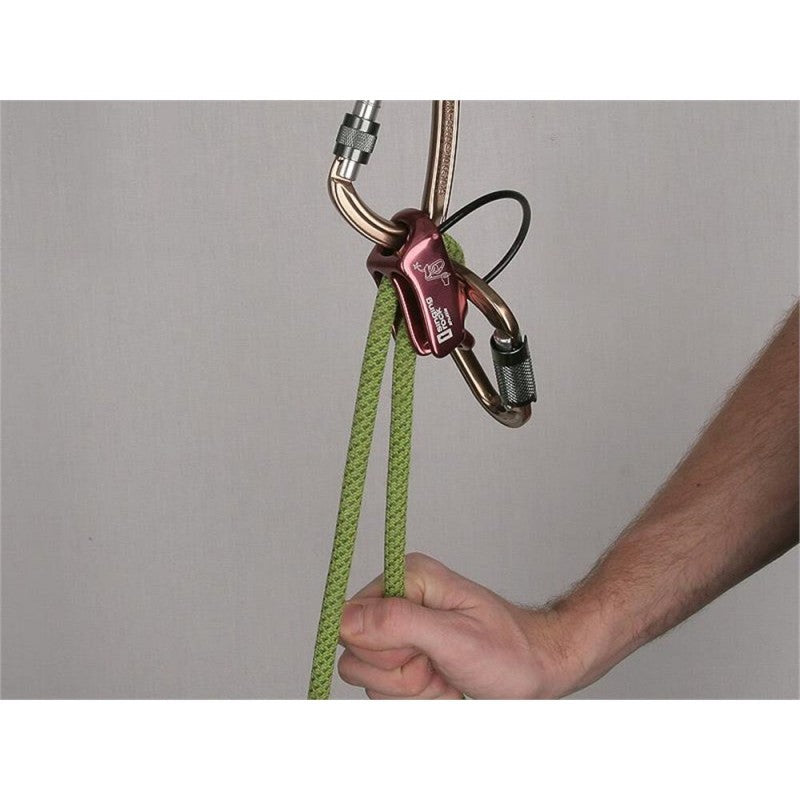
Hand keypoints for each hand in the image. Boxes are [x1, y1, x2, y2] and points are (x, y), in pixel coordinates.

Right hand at [337, 552, 584, 698]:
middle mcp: (399, 599)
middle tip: (438, 664)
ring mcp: (401, 629)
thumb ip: (398, 624)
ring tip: (443, 673)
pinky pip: (384, 687)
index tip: (419, 652)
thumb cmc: (510, 651)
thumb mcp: (456, 638)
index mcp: (408, 578)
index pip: (351, 618)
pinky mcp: (404, 655)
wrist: (538, 670)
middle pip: (356, 649)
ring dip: (408, 687)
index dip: (382, 647)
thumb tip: (346, 619)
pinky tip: (442, 683)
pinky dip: (414, 696)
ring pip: (368, 673)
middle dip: (399, 671)